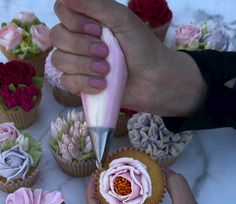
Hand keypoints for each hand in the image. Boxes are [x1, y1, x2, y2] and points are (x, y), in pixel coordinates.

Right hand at [51, 0, 206, 115]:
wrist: (154, 80)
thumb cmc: (142, 47)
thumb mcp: (121, 19)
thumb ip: (94, 5)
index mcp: (87, 18)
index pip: (61, 10)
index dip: (74, 21)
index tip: (96, 29)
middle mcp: (79, 38)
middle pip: (56, 37)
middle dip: (81, 47)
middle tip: (105, 53)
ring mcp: (78, 62)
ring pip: (59, 60)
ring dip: (83, 66)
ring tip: (106, 71)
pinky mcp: (80, 84)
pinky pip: (65, 82)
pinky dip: (83, 84)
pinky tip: (101, 85)